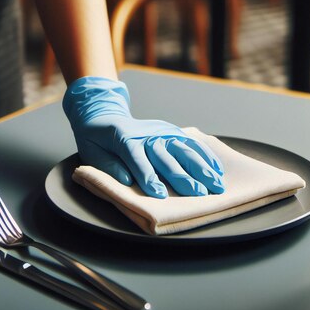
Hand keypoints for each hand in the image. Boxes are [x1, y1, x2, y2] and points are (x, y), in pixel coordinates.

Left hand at [63, 77, 224, 197]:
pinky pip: (190, 143)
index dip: (149, 177)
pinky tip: (216, 168)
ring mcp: (161, 131)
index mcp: (124, 139)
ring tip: (215, 183)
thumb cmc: (96, 139)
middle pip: (166, 156)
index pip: (138, 160)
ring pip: (183, 149)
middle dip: (183, 176)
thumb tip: (127, 180)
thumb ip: (109, 167)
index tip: (160, 195)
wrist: (103, 114)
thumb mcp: (92, 153)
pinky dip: (204, 155)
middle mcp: (147, 134)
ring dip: (201, 166)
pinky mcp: (170, 131)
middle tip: (198, 193)